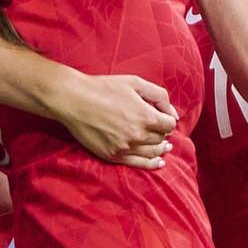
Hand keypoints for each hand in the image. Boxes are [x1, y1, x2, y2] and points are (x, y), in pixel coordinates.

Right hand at [48, 71, 178, 168]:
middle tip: (159, 129)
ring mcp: (125, 147)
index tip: (163, 118)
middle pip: (161, 139)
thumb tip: (173, 114)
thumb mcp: (136, 83)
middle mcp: (138, 135)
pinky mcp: (113, 155)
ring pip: (152, 153)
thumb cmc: (104, 88)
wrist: (74, 100)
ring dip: (159, 149)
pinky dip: (151, 164)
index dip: (168, 121)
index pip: (169, 125)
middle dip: (162, 133)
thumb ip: (159, 96)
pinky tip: (158, 162)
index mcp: (146, 116)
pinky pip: (138, 164)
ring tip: (163, 146)